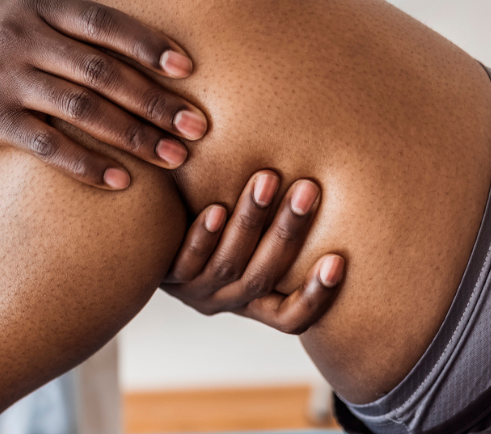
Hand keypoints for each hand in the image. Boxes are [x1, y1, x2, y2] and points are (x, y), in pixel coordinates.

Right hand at [0, 0, 207, 188]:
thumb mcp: (24, 22)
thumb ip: (75, 32)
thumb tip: (151, 50)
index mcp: (39, 5)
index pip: (106, 24)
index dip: (151, 46)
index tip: (191, 71)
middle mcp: (22, 35)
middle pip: (103, 70)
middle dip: (156, 101)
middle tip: (198, 128)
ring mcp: (3, 76)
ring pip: (83, 109)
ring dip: (134, 136)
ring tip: (173, 159)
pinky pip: (48, 145)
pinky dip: (88, 164)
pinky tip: (121, 181)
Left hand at [161, 171, 344, 334]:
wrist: (152, 241)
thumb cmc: (221, 228)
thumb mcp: (252, 241)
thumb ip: (278, 225)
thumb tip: (324, 174)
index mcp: (255, 303)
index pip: (290, 317)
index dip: (315, 296)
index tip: (338, 260)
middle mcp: (227, 301)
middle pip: (263, 277)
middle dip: (288, 231)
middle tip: (307, 190)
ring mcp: (195, 289)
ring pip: (228, 264)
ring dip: (249, 222)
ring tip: (265, 181)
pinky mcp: (166, 273)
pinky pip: (185, 259)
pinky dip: (203, 236)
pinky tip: (215, 210)